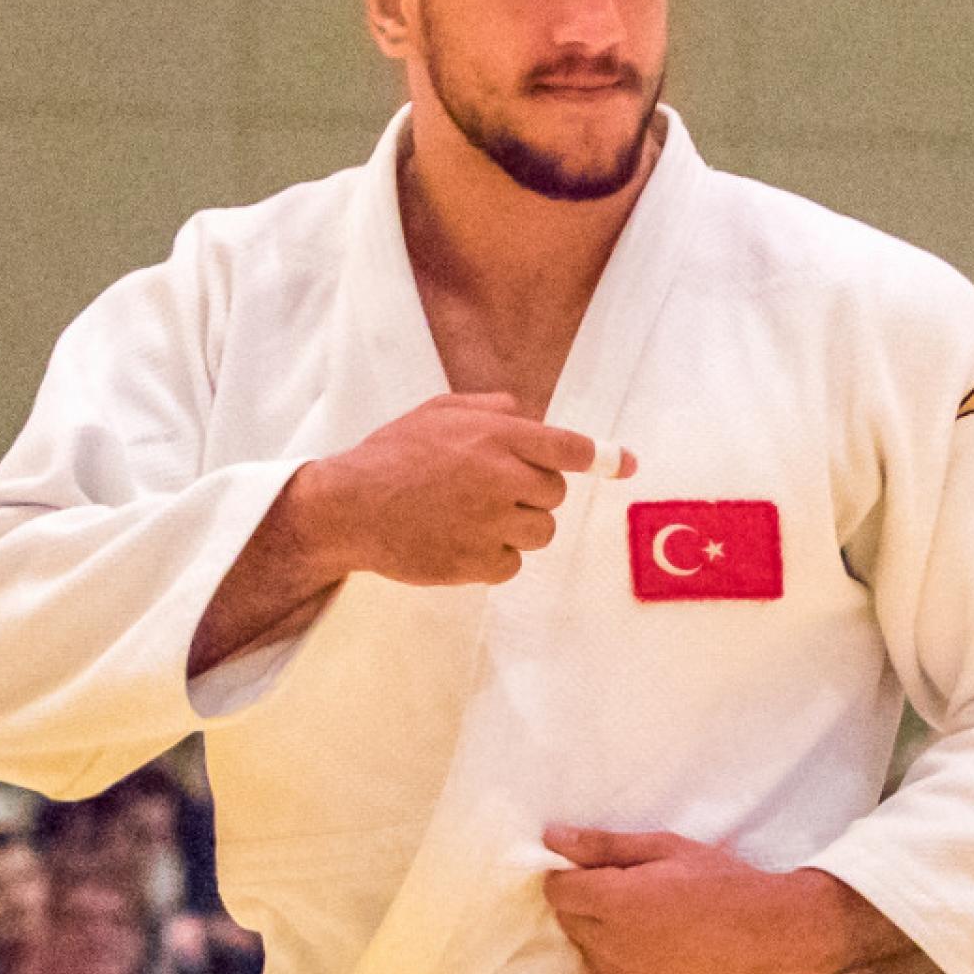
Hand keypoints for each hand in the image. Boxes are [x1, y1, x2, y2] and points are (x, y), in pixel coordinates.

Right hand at [301, 393, 635, 587]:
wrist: (348, 507)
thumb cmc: (391, 455)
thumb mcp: (438, 411)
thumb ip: (491, 409)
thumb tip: (531, 413)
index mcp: (495, 435)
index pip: (568, 447)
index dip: (602, 457)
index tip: (625, 466)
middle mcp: (500, 477)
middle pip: (554, 494)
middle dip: (531, 492)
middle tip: (488, 490)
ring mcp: (491, 523)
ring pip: (539, 531)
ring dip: (515, 527)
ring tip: (470, 517)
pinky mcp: (477, 563)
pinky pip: (512, 564)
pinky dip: (492, 558)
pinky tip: (458, 541)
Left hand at [539, 827, 892, 973]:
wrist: (774, 934)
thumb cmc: (721, 881)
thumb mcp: (665, 848)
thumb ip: (603, 845)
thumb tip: (550, 836)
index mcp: (616, 903)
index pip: (558, 892)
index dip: (573, 879)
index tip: (599, 874)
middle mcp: (615, 949)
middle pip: (571, 925)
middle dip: (589, 908)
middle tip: (633, 897)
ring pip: (592, 958)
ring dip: (606, 941)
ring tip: (652, 927)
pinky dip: (628, 973)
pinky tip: (662, 957)